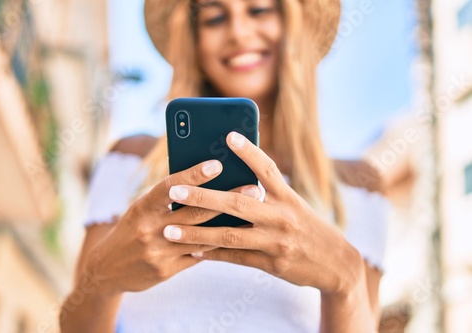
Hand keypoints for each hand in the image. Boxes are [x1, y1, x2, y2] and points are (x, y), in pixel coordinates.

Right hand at [84, 158, 260, 295]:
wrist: (106, 269)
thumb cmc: (130, 229)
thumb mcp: (140, 209)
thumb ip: (166, 198)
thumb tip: (200, 180)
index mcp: (142, 208)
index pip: (170, 187)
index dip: (193, 175)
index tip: (217, 164)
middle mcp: (149, 229)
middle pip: (194, 212)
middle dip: (227, 199)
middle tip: (254, 189)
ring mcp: (158, 252)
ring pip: (202, 236)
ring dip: (230, 224)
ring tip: (255, 214)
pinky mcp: (166, 270)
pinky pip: (198, 255)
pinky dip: (217, 244)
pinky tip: (238, 236)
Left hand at [163, 132, 362, 294]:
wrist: (337, 264)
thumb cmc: (309, 228)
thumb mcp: (295, 206)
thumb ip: (269, 195)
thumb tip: (236, 182)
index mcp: (288, 197)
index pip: (267, 168)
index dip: (249, 151)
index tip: (228, 135)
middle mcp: (282, 215)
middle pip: (237, 201)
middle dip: (203, 196)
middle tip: (175, 190)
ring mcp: (276, 241)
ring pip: (229, 234)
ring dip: (197, 233)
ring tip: (169, 230)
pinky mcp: (271, 263)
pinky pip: (235, 258)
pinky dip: (212, 254)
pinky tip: (191, 251)